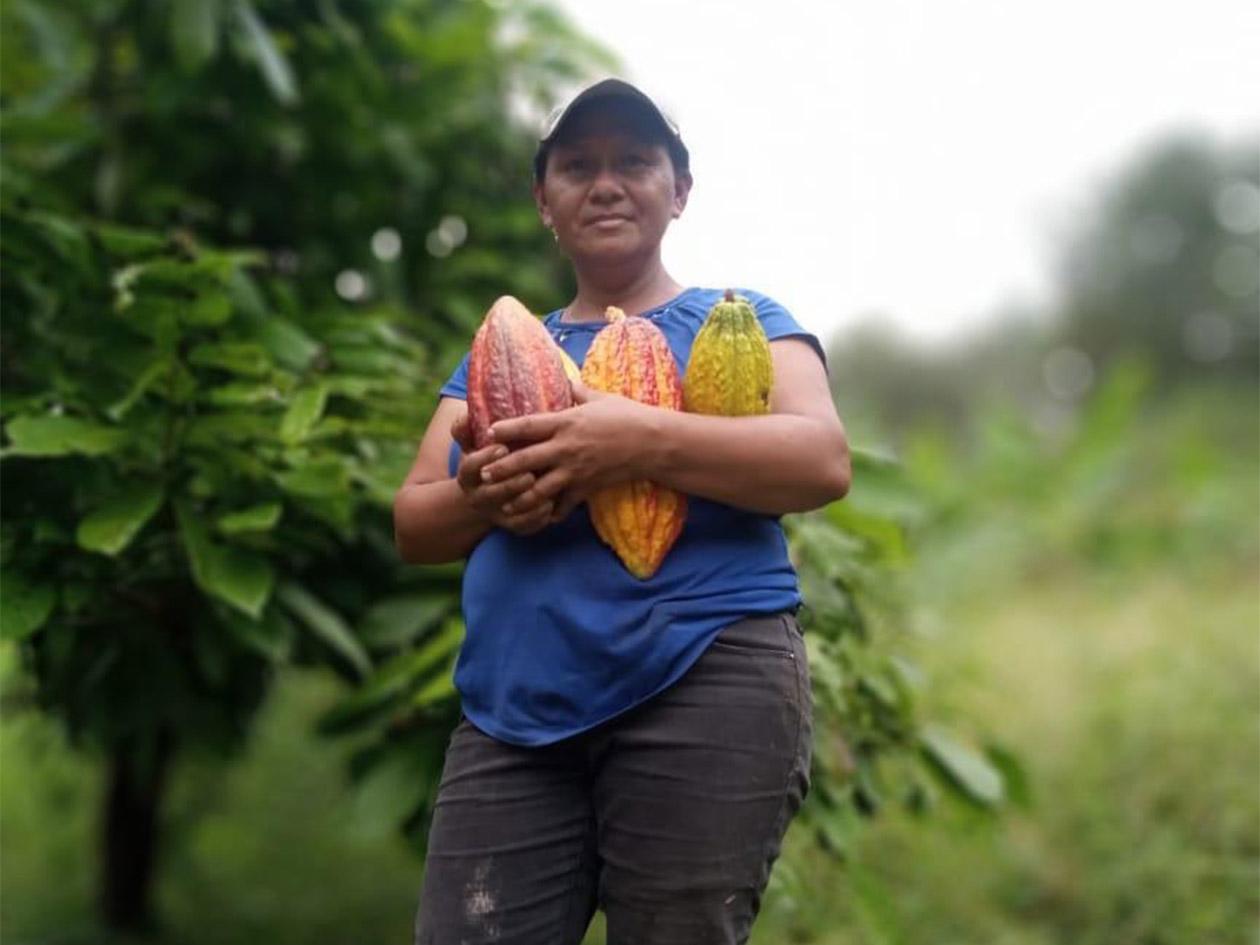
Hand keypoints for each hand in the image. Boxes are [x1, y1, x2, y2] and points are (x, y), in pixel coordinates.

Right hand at [451, 409, 554, 534]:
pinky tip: (551, 505)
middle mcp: (479, 495)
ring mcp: (496, 512)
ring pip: (510, 512)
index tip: (502, 447)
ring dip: (527, 501)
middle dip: (510, 484)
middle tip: (529, 474)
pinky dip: (537, 517)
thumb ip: (469, 427)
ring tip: (547, 488)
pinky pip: (524, 526)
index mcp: (469, 472)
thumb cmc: (488, 458)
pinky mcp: (512, 525)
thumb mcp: (474, 443)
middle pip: (492, 493)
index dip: (485, 458)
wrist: (486, 494)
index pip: (471, 466)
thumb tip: (467, 413)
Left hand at [480, 383, 654, 518]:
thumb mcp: (600, 397)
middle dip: (502, 467)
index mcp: (567, 421)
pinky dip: (552, 511)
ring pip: (540, 488)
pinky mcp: (587, 487)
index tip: (488, 432)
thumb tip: (564, 380)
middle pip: (526, 460)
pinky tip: (540, 516)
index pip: (529, 425)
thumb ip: (577, 391)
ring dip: (520, 496)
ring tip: (504, 501)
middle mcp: (567, 447)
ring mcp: (576, 470)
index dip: (506, 429)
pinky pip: (565, 504)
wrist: (652, 443)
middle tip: (483, 473)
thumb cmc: (627, 415)